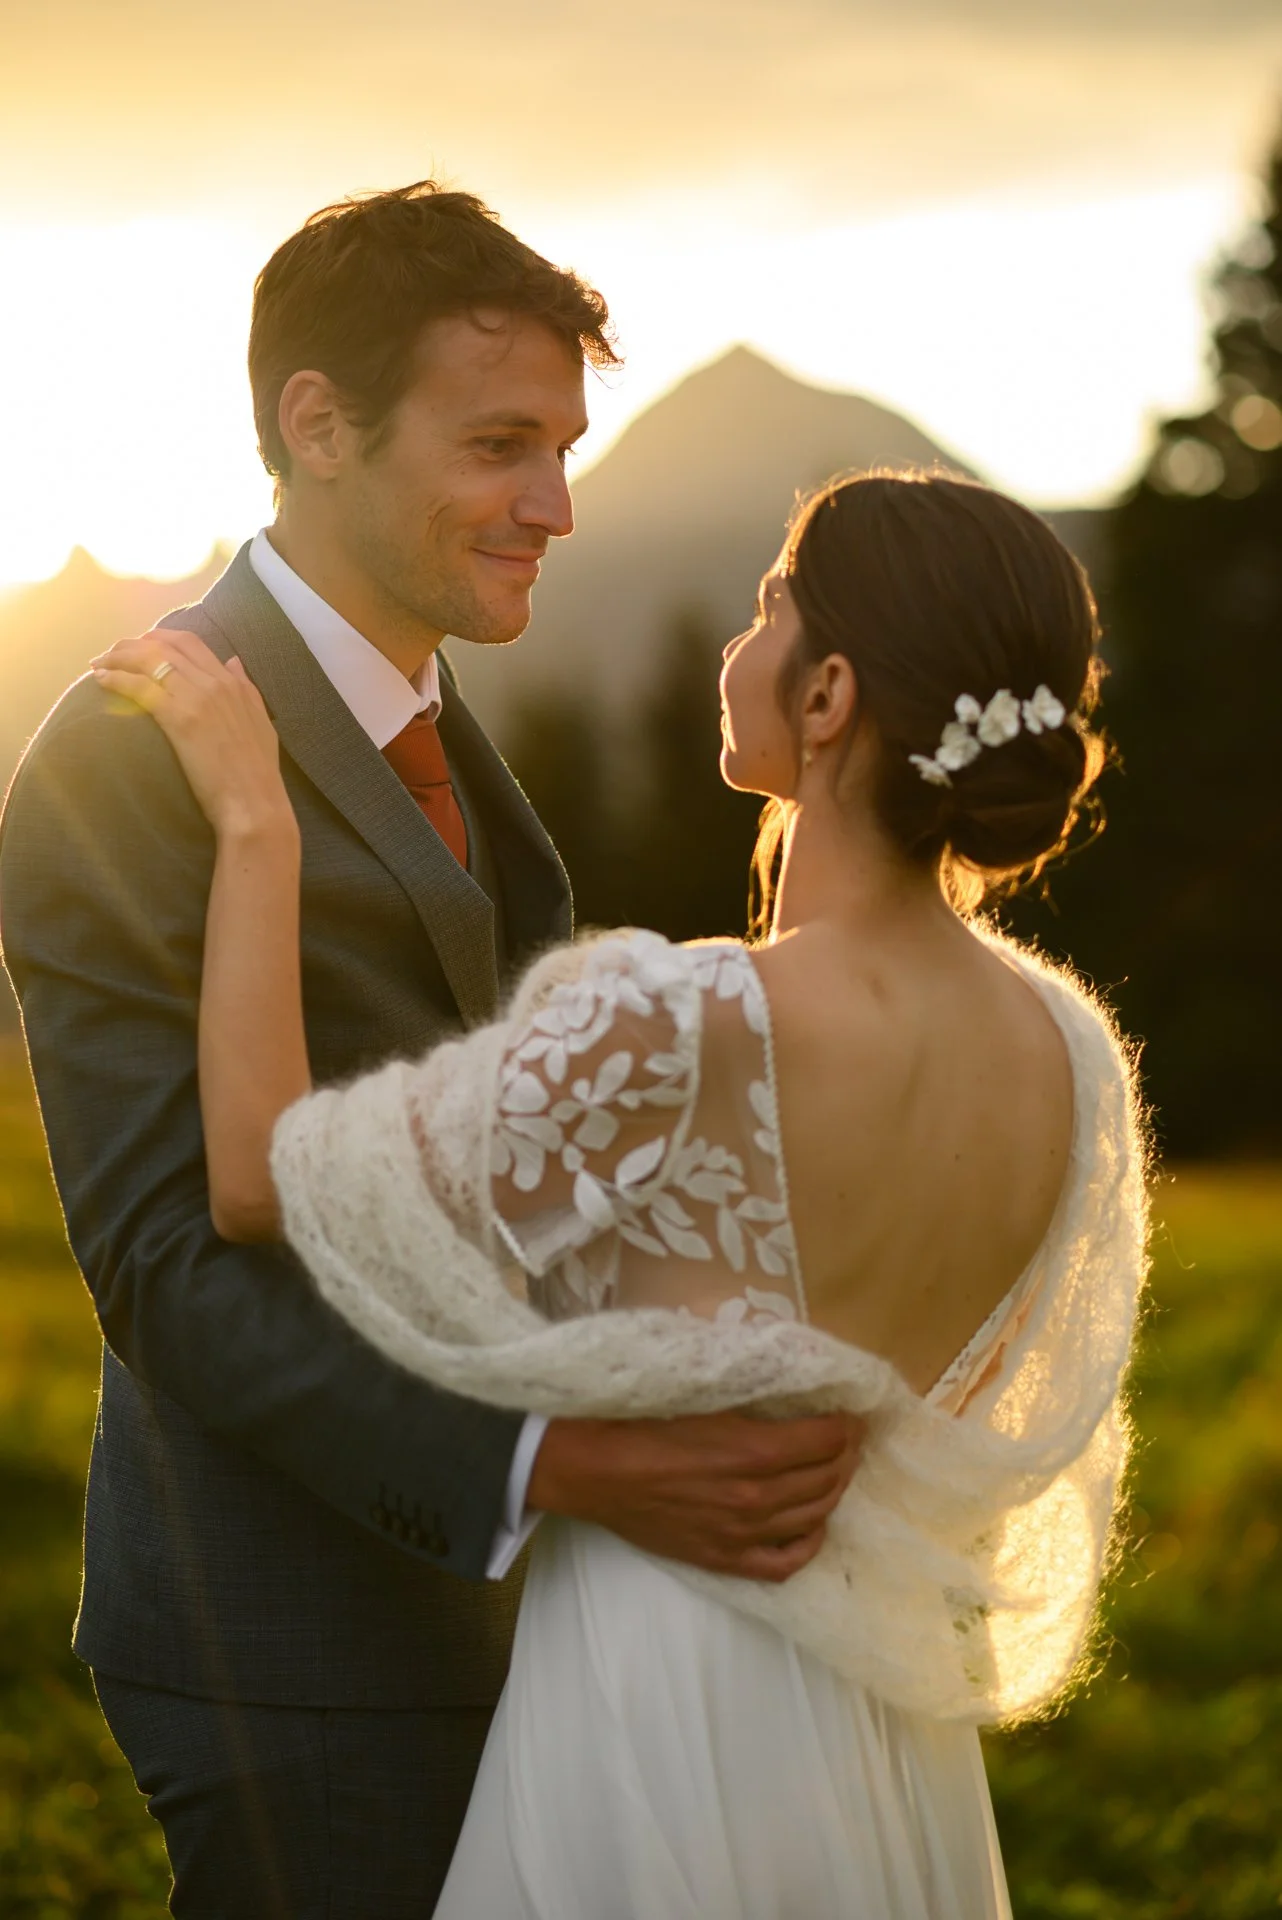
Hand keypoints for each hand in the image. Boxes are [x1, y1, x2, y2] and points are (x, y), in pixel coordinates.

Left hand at [91, 630, 294, 843]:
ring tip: (99, 663)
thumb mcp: (260, 720)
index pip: (190, 643)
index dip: (159, 638)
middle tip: (112, 652)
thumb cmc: (257, 771)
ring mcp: (196, 698)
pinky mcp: (179, 719)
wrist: (254, 802)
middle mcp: (213, 682)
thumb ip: (246, 688)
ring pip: (149, 660)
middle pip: (164, 646)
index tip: (140, 645)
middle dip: (132, 644)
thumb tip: (233, 661)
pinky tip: (101, 680)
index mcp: (232, 682)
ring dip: (118, 657)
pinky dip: (117, 678)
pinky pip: (141, 687)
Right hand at [527, 1409, 864, 1583]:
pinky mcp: (726, 1559)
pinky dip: (809, 1541)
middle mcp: (757, 1496)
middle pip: (827, 1476)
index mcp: (754, 1450)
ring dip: (833, 1488)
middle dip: (845, 1453)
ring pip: (815, 1514)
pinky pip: (786, 1562)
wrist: (595, 1471)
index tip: (849, 1413)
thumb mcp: (706, 1398)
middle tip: (846, 1438)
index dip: (846, 1424)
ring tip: (833, 1470)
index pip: (826, 1439)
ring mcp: (744, 1534)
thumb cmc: (644, 1423)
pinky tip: (812, 1522)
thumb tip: (796, 1397)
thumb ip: (754, 1403)